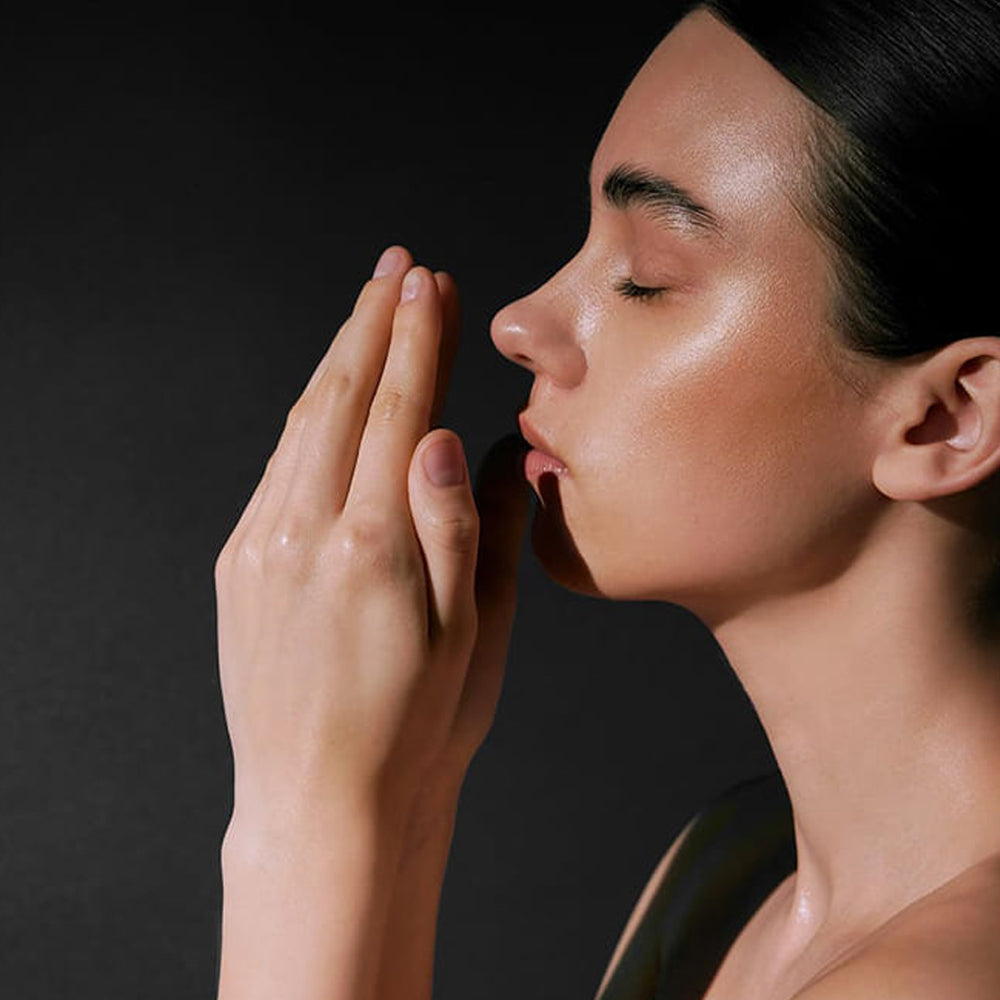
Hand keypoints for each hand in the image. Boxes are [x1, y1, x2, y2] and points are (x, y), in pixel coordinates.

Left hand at [214, 245, 530, 833]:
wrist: (322, 801)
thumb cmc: (415, 728)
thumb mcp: (470, 636)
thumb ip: (459, 527)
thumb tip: (447, 436)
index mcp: (374, 546)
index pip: (399, 413)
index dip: (417, 342)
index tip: (430, 285)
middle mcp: (305, 534)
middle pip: (341, 398)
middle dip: (372, 323)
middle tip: (396, 266)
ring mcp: (261, 548)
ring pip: (301, 425)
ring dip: (335, 360)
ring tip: (366, 312)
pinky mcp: (238, 567)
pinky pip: (275, 468)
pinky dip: (307, 417)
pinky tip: (325, 396)